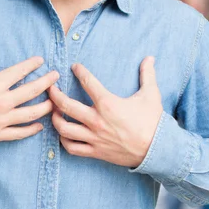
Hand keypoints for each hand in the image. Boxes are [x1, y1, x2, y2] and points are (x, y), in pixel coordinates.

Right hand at [0, 38, 58, 143]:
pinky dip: (31, 130)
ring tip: (54, 102)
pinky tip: (39, 125)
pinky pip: (19, 133)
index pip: (20, 71)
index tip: (41, 60)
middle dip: (47, 82)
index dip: (33, 64)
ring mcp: (1, 120)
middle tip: (56, 77)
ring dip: (45, 106)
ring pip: (31, 114)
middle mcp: (1, 102)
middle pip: (32, 91)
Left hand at [48, 57, 162, 167]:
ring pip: (64, 129)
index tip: (75, 67)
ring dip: (55, 118)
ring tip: (53, 111)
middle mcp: (97, 121)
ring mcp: (95, 138)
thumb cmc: (153, 122)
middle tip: (50, 88)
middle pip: (67, 106)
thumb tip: (150, 57)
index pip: (88, 82)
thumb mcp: (151, 95)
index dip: (79, 71)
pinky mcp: (96, 152)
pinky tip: (63, 133)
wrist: (158, 151)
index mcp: (108, 104)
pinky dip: (63, 141)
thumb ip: (148, 74)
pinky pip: (72, 148)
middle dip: (54, 95)